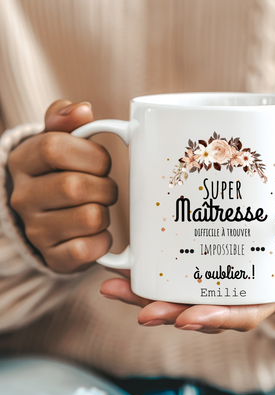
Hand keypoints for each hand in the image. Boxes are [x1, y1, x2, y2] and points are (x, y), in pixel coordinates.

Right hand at [8, 100, 117, 272]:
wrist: (48, 219)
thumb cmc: (60, 174)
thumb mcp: (57, 141)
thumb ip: (65, 121)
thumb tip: (82, 109)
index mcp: (22, 162)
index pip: (54, 147)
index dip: (91, 154)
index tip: (101, 162)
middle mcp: (22, 197)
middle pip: (75, 186)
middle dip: (105, 186)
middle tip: (105, 188)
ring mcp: (36, 230)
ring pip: (90, 217)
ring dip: (106, 212)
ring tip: (98, 208)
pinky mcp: (54, 257)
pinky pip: (89, 249)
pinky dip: (103, 240)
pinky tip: (96, 233)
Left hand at [100, 166, 274, 333]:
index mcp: (274, 284)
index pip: (247, 312)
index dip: (219, 318)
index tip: (191, 317)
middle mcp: (245, 283)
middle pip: (205, 306)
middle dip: (171, 311)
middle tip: (141, 309)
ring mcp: (223, 269)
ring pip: (184, 290)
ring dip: (150, 293)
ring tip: (116, 285)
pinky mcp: (208, 249)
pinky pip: (179, 265)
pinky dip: (154, 267)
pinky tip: (129, 259)